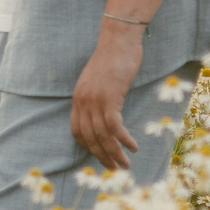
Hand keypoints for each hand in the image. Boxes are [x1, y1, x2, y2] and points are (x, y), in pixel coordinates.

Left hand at [69, 23, 145, 169]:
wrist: (118, 40)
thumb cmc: (114, 58)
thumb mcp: (100, 80)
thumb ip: (98, 96)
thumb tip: (106, 111)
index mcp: (78, 98)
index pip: (77, 130)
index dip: (87, 146)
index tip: (99, 156)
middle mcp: (82, 101)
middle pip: (89, 137)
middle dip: (101, 156)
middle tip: (114, 169)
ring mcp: (95, 100)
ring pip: (102, 136)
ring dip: (114, 153)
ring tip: (125, 165)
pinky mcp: (109, 98)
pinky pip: (114, 127)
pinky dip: (123, 140)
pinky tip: (133, 147)